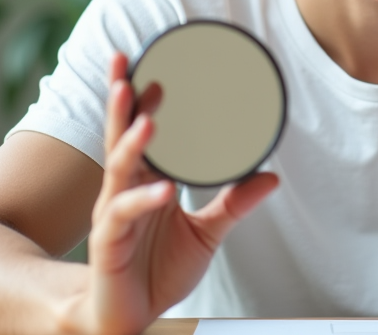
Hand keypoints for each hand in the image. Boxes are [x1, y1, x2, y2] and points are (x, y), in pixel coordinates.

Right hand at [77, 52, 278, 334]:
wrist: (128, 318)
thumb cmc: (157, 271)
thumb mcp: (205, 233)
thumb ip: (232, 203)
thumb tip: (270, 176)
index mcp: (144, 182)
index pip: (138, 132)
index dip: (139, 100)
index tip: (147, 67)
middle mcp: (123, 191)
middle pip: (118, 137)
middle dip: (120, 102)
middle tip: (125, 68)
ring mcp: (112, 214)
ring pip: (117, 168)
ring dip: (131, 141)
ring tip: (148, 118)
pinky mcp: (108, 243)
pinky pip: (124, 214)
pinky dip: (145, 199)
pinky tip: (163, 189)